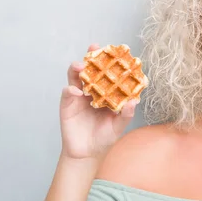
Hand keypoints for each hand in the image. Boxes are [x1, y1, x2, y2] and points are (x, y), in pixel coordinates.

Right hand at [59, 43, 138, 159]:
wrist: (87, 153)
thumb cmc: (105, 137)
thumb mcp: (118, 126)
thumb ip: (126, 114)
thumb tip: (134, 101)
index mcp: (105, 92)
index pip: (107, 73)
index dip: (109, 61)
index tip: (114, 50)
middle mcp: (91, 90)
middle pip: (90, 69)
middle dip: (91, 57)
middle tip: (94, 47)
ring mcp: (78, 96)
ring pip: (75, 77)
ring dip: (76, 68)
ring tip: (80, 66)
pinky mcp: (67, 104)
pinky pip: (67, 92)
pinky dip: (70, 89)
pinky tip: (77, 92)